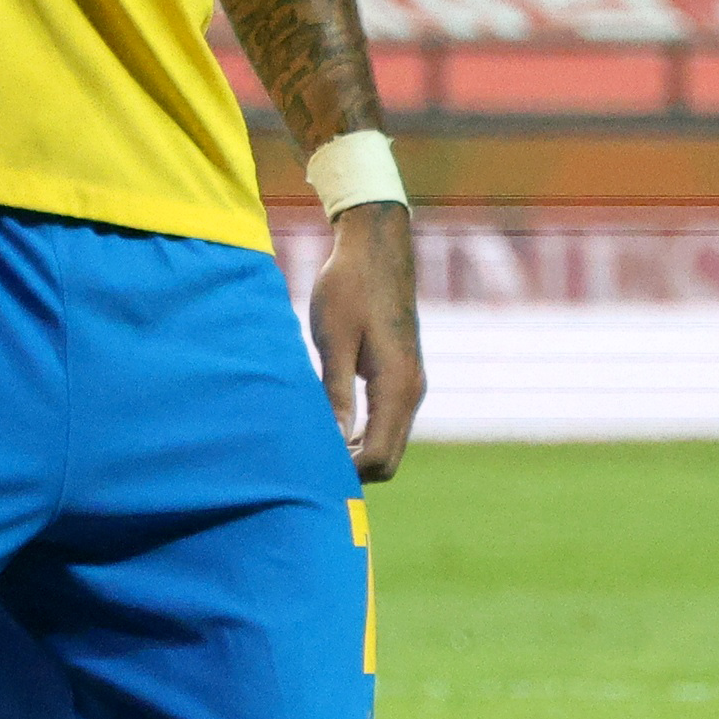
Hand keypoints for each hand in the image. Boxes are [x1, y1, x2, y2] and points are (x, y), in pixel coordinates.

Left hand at [306, 198, 423, 481]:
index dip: (344, 472)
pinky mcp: (402, 375)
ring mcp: (411, 384)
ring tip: (313, 445)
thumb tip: (331, 444)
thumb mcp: (334, 341)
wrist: (376, 246)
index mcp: (397, 387)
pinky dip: (363, 434)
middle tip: (306, 463)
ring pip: (388, 443)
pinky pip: (387, 423)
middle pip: (388, 460)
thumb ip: (336, 396)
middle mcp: (412, 391)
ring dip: (356, 452)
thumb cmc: (349, 287)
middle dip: (351, 470)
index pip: (378, 458)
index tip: (306, 466)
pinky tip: (331, 424)